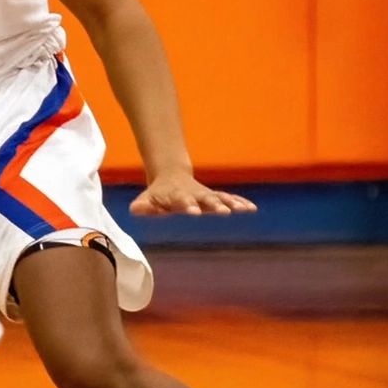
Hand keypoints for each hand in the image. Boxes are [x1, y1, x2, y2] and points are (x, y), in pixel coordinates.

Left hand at [130, 170, 256, 217]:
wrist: (170, 176)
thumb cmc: (158, 195)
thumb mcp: (146, 200)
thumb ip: (142, 206)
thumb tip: (135, 210)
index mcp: (177, 196)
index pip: (182, 201)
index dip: (187, 206)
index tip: (194, 212)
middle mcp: (194, 194)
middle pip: (205, 198)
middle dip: (214, 205)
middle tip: (224, 212)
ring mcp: (206, 195)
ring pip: (220, 197)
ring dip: (231, 203)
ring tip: (244, 210)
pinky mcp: (215, 196)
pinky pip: (229, 198)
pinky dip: (240, 203)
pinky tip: (252, 208)